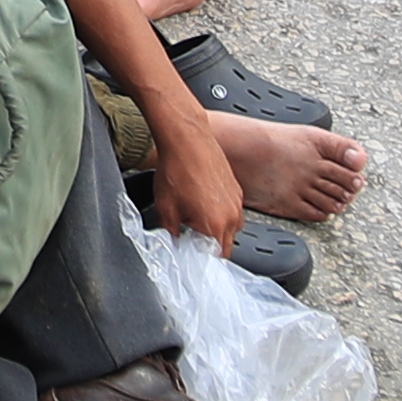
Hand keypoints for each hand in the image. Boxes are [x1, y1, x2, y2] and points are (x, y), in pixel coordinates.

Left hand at [140, 109, 244, 251]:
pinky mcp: (236, 188)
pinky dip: (219, 211)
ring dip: (216, 228)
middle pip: (225, 244)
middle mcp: (231, 216)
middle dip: (209, 245)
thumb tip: (176, 243)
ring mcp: (236, 202)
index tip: (192, 258)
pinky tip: (201, 201)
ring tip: (195, 217)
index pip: (216, 258)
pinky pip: (231, 209)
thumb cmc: (176, 170)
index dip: (202, 261)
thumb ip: (172, 234)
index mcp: (216, 226)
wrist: (186, 139)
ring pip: (230, 227)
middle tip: (190, 238)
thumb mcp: (165, 210)